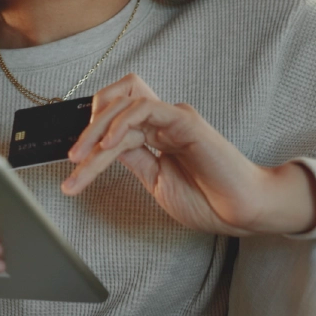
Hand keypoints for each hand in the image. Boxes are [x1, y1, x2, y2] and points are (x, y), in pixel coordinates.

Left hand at [62, 74, 315, 235]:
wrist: (242, 212)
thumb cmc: (207, 200)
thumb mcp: (156, 181)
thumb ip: (133, 159)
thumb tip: (102, 148)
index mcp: (157, 134)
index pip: (115, 120)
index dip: (91, 134)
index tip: (75, 163)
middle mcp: (163, 121)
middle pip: (115, 103)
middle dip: (88, 127)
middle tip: (72, 158)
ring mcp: (174, 117)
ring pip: (125, 105)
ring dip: (97, 129)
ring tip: (82, 158)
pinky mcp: (184, 120)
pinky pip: (146, 108)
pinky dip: (122, 122)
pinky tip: (109, 144)